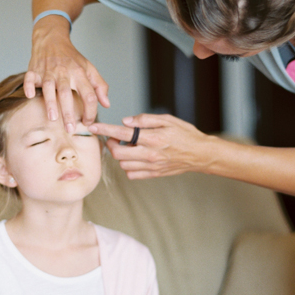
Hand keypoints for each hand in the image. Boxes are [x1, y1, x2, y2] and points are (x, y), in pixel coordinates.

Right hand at [26, 23, 109, 129]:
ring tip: (53, 118)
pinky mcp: (34, 70)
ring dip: (50, 102)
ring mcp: (48, 71)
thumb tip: (106, 104)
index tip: (88, 122)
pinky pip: (30, 78)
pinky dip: (29, 86)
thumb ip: (100, 86)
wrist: (52, 39)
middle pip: (67, 93)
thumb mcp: (89, 68)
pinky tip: (30, 95)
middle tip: (70, 129)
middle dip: (69, 112)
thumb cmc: (71, 58)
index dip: (91, 110)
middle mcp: (64, 72)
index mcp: (80, 73)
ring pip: (49, 87)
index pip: (89, 94)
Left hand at [90, 113, 216, 178]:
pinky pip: (132, 174)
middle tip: (115, 138)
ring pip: (123, 164)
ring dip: (121, 155)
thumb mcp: (168, 120)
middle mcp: (150, 154)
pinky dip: (128, 166)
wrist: (201, 154)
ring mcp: (151, 166)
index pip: (122, 133)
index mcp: (152, 138)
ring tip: (130, 146)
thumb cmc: (185, 134)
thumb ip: (145, 120)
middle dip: (111, 144)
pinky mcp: (153, 174)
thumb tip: (125, 121)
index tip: (93, 126)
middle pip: (117, 153)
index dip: (105, 130)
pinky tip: (135, 157)